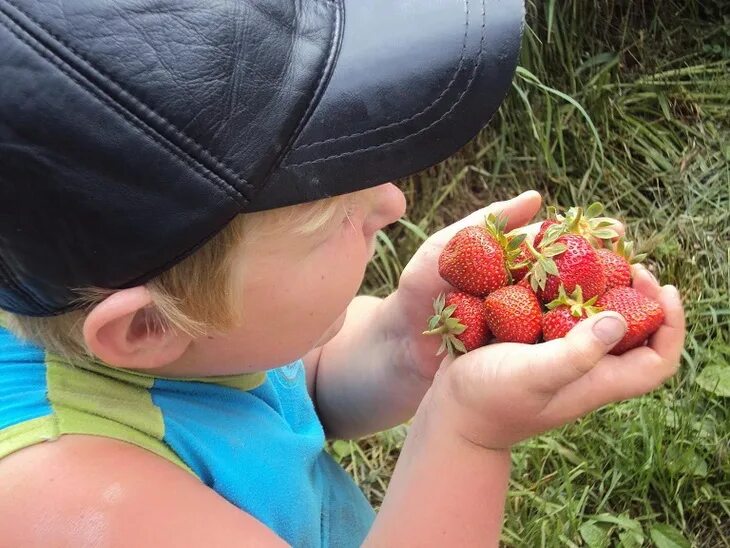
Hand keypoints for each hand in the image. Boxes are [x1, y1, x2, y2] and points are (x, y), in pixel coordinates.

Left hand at [383, 190, 624, 382]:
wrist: (398, 346)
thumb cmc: (418, 291)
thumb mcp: (445, 249)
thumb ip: (486, 223)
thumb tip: (538, 197)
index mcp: (510, 260)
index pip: (558, 244)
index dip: (588, 239)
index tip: (617, 234)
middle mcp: (521, 288)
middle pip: (572, 277)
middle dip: (605, 275)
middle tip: (640, 275)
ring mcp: (522, 322)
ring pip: (568, 312)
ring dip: (598, 309)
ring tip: (634, 306)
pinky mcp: (518, 352)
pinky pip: (553, 343)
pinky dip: (576, 339)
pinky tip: (601, 339)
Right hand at [427, 266, 684, 449]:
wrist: (451, 413)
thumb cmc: (491, 399)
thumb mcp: (534, 375)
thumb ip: (576, 353)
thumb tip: (620, 320)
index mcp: (597, 381)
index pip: (658, 361)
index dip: (671, 325)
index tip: (661, 286)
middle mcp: (586, 369)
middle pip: (633, 334)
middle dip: (637, 297)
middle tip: (625, 262)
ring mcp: (560, 357)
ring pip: (596, 321)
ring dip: (600, 289)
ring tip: (590, 257)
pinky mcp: (535, 347)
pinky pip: (561, 315)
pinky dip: (563, 290)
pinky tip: (548, 269)